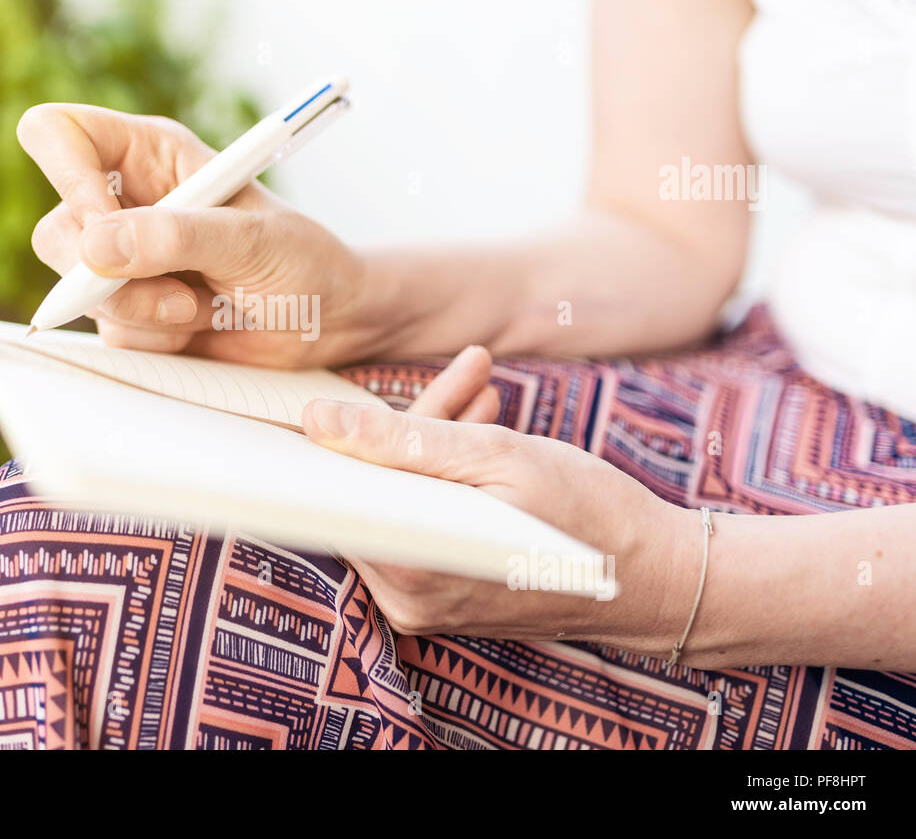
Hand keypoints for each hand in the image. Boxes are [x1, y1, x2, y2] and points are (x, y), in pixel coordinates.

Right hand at [17, 103, 385, 367]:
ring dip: (144, 311)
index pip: (59, 134)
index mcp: (149, 154)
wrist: (328, 322)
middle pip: (54, 231)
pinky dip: (156, 339)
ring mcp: (121, 262)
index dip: (66, 176)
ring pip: (79, 292)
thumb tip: (93, 247)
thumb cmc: (302, 260)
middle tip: (174, 292)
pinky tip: (200, 324)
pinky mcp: (129, 312)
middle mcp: (125, 203)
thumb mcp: (251, 239)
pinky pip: (109, 333)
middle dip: (104, 274)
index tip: (103, 226)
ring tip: (205, 305)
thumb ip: (176, 236)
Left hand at [301, 383, 699, 655]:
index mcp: (408, 568)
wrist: (658, 577)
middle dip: (413, 425)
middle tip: (470, 375)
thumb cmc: (589, 514)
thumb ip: (400, 439)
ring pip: (400, 501)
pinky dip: (446, 478)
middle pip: (373, 492)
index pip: (336, 494)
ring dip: (435, 443)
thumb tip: (318, 423)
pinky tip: (480, 433)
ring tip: (484, 392)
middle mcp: (404, 598)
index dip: (344, 435)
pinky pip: (423, 522)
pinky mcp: (442, 595)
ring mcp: (422, 602)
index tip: (355, 392)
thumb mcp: (496, 456)